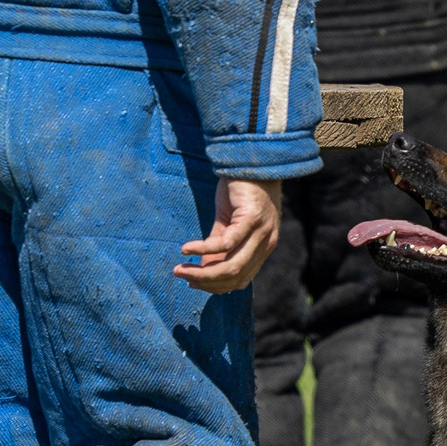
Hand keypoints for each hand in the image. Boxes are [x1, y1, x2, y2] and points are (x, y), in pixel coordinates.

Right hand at [174, 179, 282, 293]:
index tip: (193, 283)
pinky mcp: (252, 218)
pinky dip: (204, 250)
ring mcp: (261, 232)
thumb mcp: (228, 221)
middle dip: (206, 282)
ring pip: (232, 266)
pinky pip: (226, 242)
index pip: (240, 279)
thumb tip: (201, 270)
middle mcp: (266, 243)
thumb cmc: (241, 189)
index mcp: (263, 247)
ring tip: (181, 269)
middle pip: (235, 277)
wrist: (253, 158)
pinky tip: (187, 249)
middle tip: (182, 277)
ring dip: (203, 272)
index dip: (216, 287)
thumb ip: (218, 246)